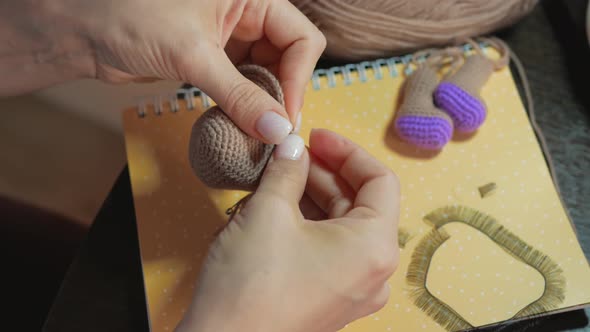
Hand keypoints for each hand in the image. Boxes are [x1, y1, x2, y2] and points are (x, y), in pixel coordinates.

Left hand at [0, 0, 324, 143]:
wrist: (83, 32)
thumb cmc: (130, 18)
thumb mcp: (193, 55)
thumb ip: (240, 94)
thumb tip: (278, 130)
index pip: (299, 37)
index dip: (298, 77)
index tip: (286, 115)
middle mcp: (245, 11)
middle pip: (287, 56)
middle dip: (282, 93)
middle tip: (274, 131)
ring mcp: (230, 35)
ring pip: (266, 72)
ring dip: (263, 102)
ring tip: (256, 130)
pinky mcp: (214, 56)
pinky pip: (243, 82)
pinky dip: (244, 103)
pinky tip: (239, 121)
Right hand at [176, 129, 399, 331]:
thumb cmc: (250, 286)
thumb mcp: (268, 211)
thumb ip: (287, 169)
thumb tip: (292, 146)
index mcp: (374, 247)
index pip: (379, 180)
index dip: (347, 150)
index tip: (317, 136)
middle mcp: (373, 272)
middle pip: (360, 203)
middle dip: (325, 172)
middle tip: (291, 153)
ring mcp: (354, 290)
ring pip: (343, 226)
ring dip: (314, 196)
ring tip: (280, 177)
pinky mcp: (331, 299)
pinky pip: (330, 249)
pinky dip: (310, 223)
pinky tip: (280, 207)